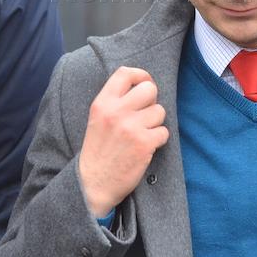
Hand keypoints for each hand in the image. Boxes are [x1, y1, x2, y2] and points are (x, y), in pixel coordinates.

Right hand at [78, 66, 168, 217]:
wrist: (93, 183)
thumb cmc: (98, 151)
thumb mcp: (98, 119)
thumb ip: (115, 102)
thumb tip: (143, 86)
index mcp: (102, 103)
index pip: (125, 73)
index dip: (141, 76)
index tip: (145, 84)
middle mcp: (116, 112)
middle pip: (149, 89)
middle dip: (152, 101)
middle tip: (145, 114)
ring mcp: (131, 127)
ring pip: (160, 111)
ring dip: (155, 123)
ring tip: (142, 134)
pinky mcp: (144, 143)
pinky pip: (164, 132)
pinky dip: (158, 139)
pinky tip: (146, 147)